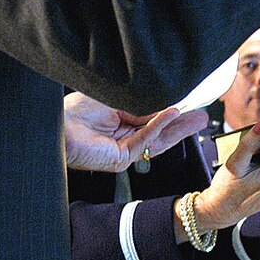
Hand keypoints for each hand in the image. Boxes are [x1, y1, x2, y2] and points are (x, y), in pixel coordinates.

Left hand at [62, 93, 207, 172]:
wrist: (57, 126)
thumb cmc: (76, 112)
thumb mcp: (116, 101)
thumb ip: (142, 105)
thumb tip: (168, 103)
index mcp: (122, 124)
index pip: (153, 120)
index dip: (172, 113)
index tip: (190, 103)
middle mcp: (125, 139)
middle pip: (160, 133)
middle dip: (182, 124)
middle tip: (202, 114)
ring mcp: (124, 151)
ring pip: (157, 140)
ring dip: (178, 128)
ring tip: (196, 118)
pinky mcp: (121, 159)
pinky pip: (145, 140)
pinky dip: (159, 126)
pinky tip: (171, 113)